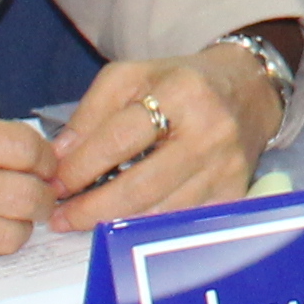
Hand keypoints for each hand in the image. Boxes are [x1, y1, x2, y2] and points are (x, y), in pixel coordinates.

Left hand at [47, 50, 279, 230]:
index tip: (54, 184)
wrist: (250, 90)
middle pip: (140, 186)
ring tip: (83, 220)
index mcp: (182, 94)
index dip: (81, 166)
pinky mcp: (233, 194)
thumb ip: (92, 113)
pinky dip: (145, 226)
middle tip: (60, 217)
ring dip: (114, 221)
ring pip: (159, 212)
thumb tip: (60, 158)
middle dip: (92, 207)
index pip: (120, 139)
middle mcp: (209, 134)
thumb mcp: (132, 76)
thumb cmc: (182, 82)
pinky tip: (121, 222)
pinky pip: (179, 221)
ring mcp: (225, 169)